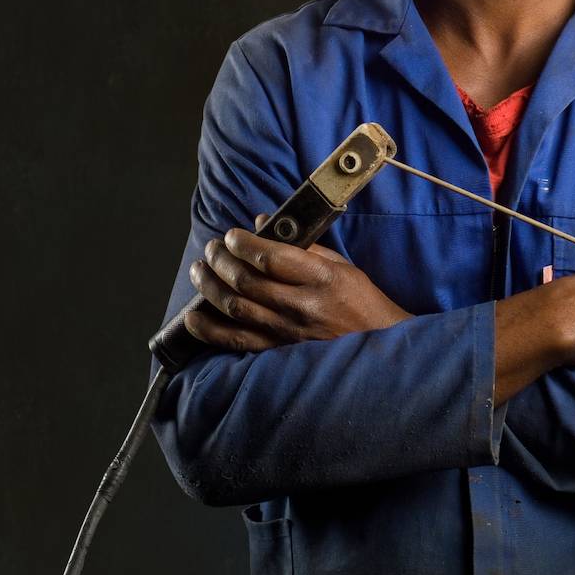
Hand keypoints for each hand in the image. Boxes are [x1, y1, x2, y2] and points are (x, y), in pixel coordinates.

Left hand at [184, 213, 413, 352]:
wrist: (380, 349)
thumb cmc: (361, 301)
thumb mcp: (341, 265)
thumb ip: (302, 245)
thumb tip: (263, 222)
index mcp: (321, 278)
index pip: (271, 256)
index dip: (244, 243)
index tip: (231, 234)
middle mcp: (302, 306)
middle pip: (247, 281)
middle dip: (221, 260)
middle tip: (212, 248)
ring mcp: (288, 333)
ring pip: (237, 308)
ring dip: (210, 287)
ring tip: (199, 270)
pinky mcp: (280, 353)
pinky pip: (238, 343)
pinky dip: (211, 331)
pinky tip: (194, 317)